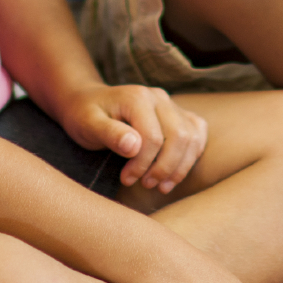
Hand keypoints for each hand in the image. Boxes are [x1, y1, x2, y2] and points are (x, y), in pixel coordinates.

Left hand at [58, 83, 208, 194]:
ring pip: (192, 137)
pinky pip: (197, 134)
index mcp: (138, 97)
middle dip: (164, 167)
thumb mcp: (88, 125)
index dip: (143, 164)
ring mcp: (171, 104)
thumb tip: (133, 146)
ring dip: (180, 167)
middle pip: (179, 137)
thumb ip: (110, 134)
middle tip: (145, 185)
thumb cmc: (85, 115)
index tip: (126, 179)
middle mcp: (159, 97)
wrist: (88, 102)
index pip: (153, 137)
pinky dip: (191, 156)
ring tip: (160, 186)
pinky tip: (174, 173)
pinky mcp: (178, 114)